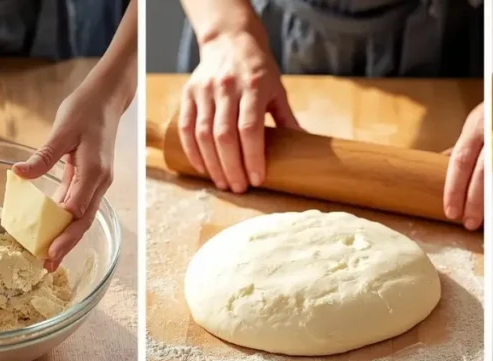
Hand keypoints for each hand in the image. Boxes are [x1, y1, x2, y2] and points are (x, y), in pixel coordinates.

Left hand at [12, 81, 124, 271]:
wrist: (107, 97)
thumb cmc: (86, 109)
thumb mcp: (63, 129)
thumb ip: (43, 156)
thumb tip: (18, 174)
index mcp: (95, 172)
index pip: (78, 211)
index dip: (63, 234)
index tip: (47, 251)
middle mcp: (100, 181)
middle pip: (84, 221)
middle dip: (67, 244)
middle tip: (48, 265)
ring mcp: (97, 181)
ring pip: (82, 216)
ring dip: (66, 236)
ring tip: (49, 255)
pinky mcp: (91, 177)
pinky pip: (79, 203)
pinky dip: (65, 219)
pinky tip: (52, 229)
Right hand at [179, 30, 299, 192]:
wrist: (230, 40)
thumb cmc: (258, 70)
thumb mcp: (277, 90)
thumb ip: (287, 119)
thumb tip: (306, 147)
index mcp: (253, 86)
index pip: (250, 128)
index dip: (252, 157)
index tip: (256, 179)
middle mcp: (226, 88)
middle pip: (225, 135)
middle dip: (231, 167)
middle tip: (239, 188)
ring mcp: (205, 90)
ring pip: (203, 134)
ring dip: (212, 164)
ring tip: (223, 183)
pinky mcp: (189, 93)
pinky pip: (186, 127)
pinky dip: (192, 151)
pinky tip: (202, 168)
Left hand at [443, 103, 484, 230]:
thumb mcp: (477, 124)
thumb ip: (464, 147)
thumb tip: (441, 162)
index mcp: (475, 127)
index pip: (460, 160)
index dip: (453, 187)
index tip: (451, 211)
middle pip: (481, 170)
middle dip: (473, 199)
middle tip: (468, 222)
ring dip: (489, 199)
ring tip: (483, 221)